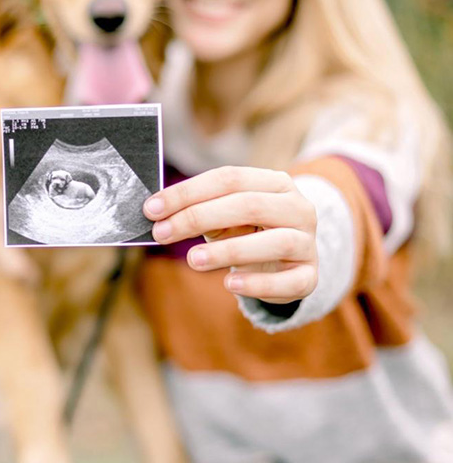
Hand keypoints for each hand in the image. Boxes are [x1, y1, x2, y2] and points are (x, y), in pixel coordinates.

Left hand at [143, 166, 317, 303]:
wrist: (288, 261)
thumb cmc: (248, 231)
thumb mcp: (225, 215)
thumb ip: (198, 209)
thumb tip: (155, 211)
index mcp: (275, 182)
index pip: (228, 178)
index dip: (187, 192)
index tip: (152, 208)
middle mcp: (298, 207)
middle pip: (247, 205)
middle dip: (198, 218)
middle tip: (161, 233)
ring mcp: (308, 242)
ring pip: (273, 242)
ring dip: (228, 251)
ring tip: (193, 260)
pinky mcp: (310, 276)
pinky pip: (288, 281)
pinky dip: (257, 284)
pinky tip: (229, 284)